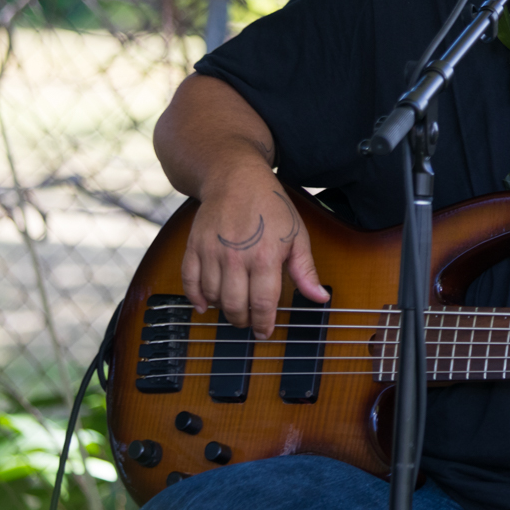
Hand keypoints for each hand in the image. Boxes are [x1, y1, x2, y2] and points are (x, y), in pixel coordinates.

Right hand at [181, 172, 327, 338]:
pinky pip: (189, 282)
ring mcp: (212, 252)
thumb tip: (320, 298)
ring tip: (234, 310)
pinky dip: (195, 298)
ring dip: (223, 310)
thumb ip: (306, 270)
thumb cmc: (271, 206)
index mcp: (265, 257)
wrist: (235, 177)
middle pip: (235, 306)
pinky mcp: (194, 247)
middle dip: (244, 321)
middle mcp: (236, 258)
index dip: (264, 324)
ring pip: (213, 297)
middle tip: (249, 323)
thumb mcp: (297, 236)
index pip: (263, 304)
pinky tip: (205, 305)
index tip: (265, 332)